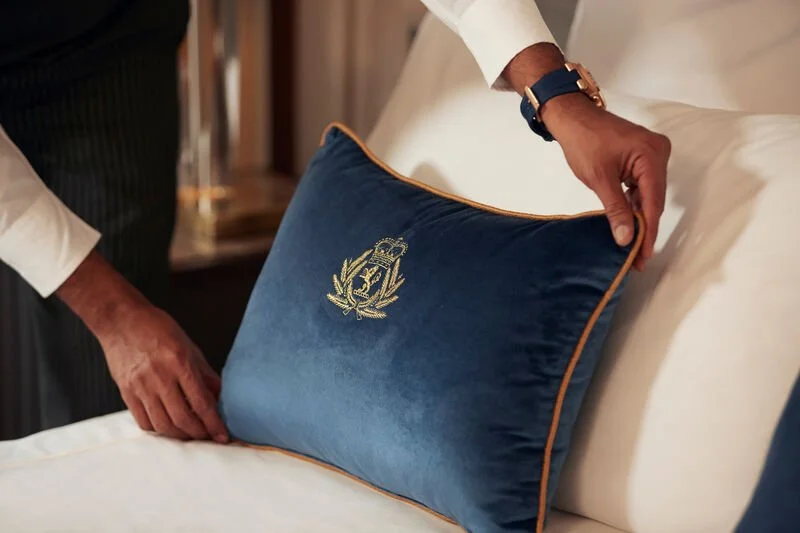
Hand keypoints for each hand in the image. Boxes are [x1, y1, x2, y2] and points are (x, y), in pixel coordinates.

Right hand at [98, 304, 227, 442]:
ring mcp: (141, 387)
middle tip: (209, 436)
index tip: (222, 436)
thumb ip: (204, 373)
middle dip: (199, 433)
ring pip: (163, 425)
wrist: (121, 321)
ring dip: (180, 435)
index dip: (214, 423)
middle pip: (182, 419)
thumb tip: (221, 395)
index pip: (201, 402)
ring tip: (191, 433)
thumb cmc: (157, 328)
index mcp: (179, 363)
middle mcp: (160, 377)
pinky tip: (169, 426)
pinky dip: (159, 430)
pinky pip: (144, 421)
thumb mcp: (188, 345)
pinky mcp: (126, 393)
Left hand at [504, 44, 670, 269]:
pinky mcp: (642, 158)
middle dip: (645, 229)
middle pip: (654, 200)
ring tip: (634, 247)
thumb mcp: (599, 179)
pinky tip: (630, 224)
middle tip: (638, 258)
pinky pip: (642, 186)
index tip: (643, 256)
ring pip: (648, 195)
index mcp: (652, 155)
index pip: (653, 203)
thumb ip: (615, 210)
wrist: (573, 117)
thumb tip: (626, 238)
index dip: (648, 232)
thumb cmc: (584, 140)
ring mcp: (652, 154)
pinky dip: (635, 204)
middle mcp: (658, 153)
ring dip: (640, 219)